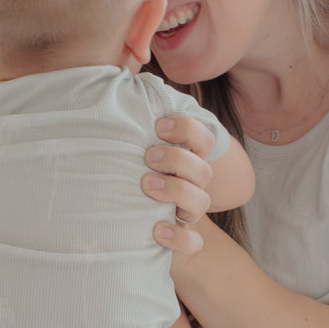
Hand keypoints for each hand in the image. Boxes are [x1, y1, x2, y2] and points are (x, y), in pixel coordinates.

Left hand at [143, 115, 214, 255]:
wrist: (139, 229)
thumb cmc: (132, 179)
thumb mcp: (132, 152)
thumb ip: (135, 125)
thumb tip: (125, 85)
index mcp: (185, 161)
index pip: (203, 139)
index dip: (188, 129)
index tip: (159, 126)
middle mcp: (192, 186)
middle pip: (202, 170)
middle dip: (176, 159)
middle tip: (148, 157)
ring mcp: (188, 214)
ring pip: (201, 201)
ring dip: (176, 190)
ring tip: (147, 186)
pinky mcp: (181, 241)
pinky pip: (192, 243)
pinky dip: (178, 237)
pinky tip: (157, 230)